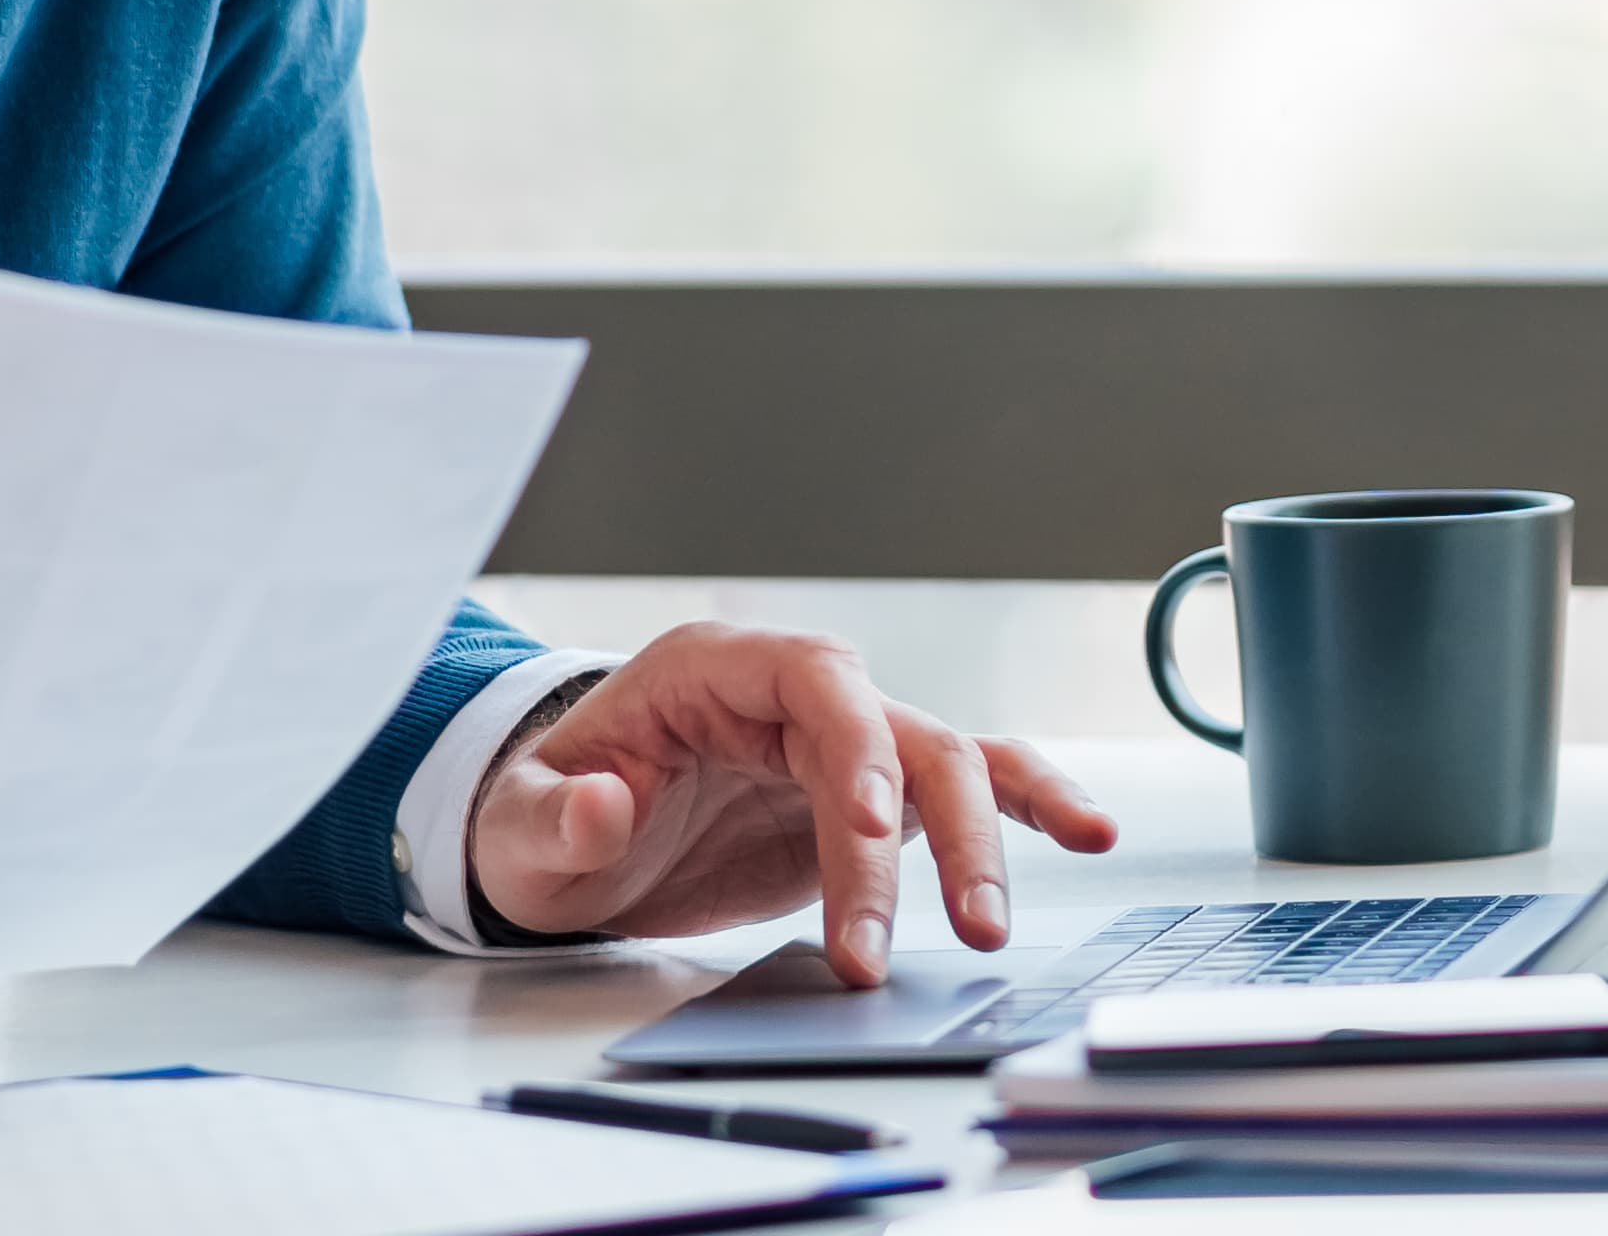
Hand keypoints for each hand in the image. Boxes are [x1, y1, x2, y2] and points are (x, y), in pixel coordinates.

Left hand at [462, 626, 1118, 985]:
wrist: (568, 839)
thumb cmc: (546, 816)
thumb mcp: (519, 825)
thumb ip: (555, 815)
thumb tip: (600, 805)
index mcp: (717, 669)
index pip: (817, 683)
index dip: (858, 750)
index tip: (873, 835)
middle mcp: (795, 693)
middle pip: (898, 735)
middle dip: (927, 835)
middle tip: (927, 938)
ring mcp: (842, 745)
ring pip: (950, 760)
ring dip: (990, 835)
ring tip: (997, 923)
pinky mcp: (871, 800)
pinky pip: (963, 787)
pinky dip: (1025, 805)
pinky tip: (1088, 833)